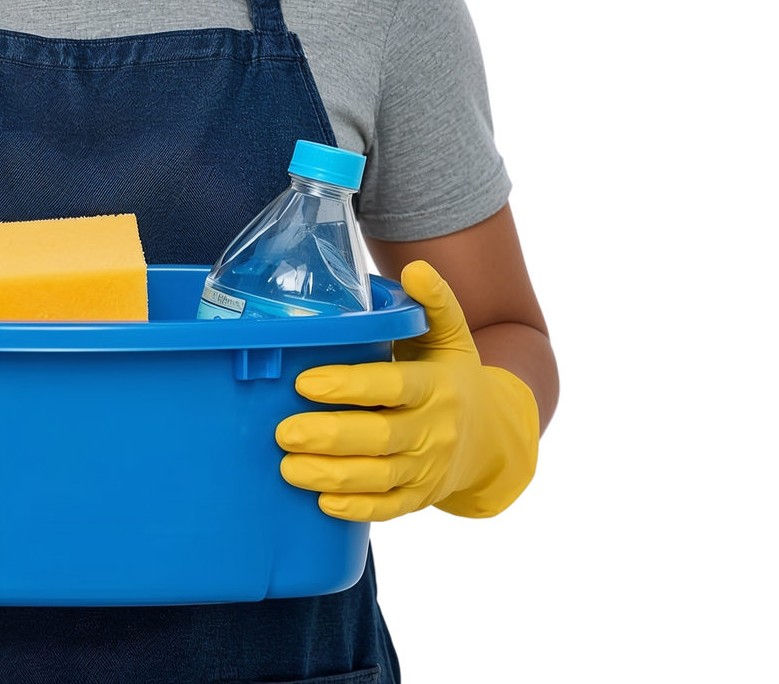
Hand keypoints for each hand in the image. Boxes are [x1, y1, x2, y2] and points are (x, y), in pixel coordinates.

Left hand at [275, 260, 539, 523]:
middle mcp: (436, 430)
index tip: (306, 382)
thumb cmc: (456, 378)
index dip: (349, 386)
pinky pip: (389, 509)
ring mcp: (429, 469)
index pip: (392, 387)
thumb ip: (435, 302)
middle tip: (284, 432)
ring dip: (332, 475)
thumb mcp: (453, 337)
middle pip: (380, 437)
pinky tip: (322, 502)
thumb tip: (415, 268)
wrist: (494, 436)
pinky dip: (356, 509)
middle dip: (329, 437)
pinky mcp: (421, 498)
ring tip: (288, 466)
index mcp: (438, 386)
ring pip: (379, 477)